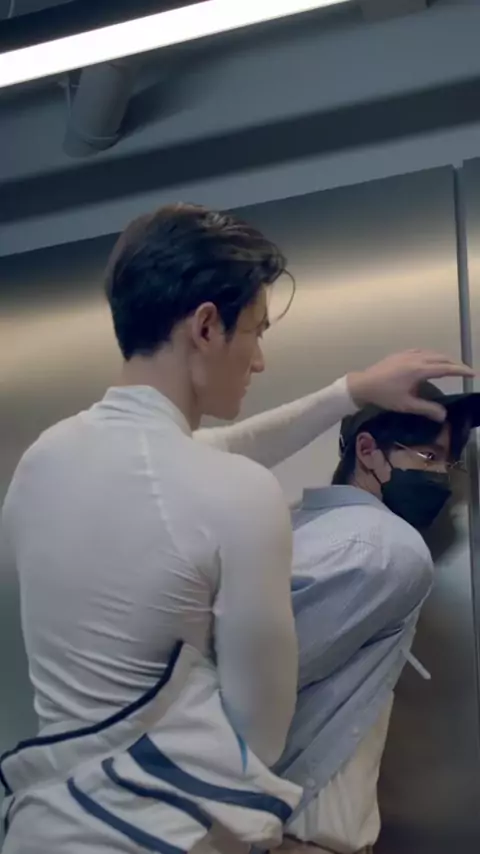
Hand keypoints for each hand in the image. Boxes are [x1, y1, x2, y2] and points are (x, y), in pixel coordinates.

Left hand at [347, 350, 474, 421]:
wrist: (363, 384)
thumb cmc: (384, 396)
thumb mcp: (407, 405)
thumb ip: (427, 409)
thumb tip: (444, 416)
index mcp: (419, 370)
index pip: (446, 368)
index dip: (461, 371)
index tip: (473, 373)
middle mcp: (416, 358)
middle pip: (441, 358)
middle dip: (455, 364)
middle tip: (465, 371)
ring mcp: (408, 354)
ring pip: (432, 353)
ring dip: (444, 358)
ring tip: (452, 366)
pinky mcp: (401, 353)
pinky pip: (422, 351)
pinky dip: (432, 355)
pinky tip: (432, 360)